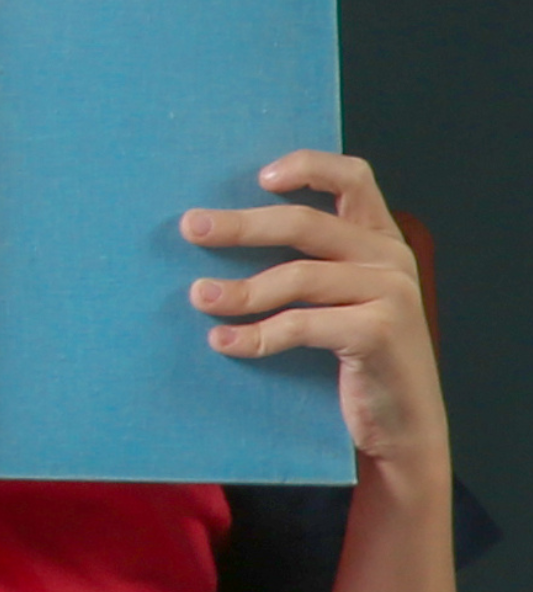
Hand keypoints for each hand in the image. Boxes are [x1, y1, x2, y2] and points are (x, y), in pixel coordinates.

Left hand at [189, 152, 450, 488]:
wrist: (399, 425)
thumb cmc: (351, 355)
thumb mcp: (336, 299)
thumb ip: (305, 262)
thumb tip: (213, 232)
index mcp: (379, 238)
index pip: (353, 177)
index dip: (307, 167)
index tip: (257, 178)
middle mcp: (389, 258)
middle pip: (305, 224)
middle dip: (242, 225)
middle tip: (191, 228)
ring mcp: (391, 293)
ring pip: (298, 276)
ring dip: (240, 289)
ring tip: (199, 296)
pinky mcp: (380, 332)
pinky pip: (303, 324)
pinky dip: (257, 334)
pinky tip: (224, 342)